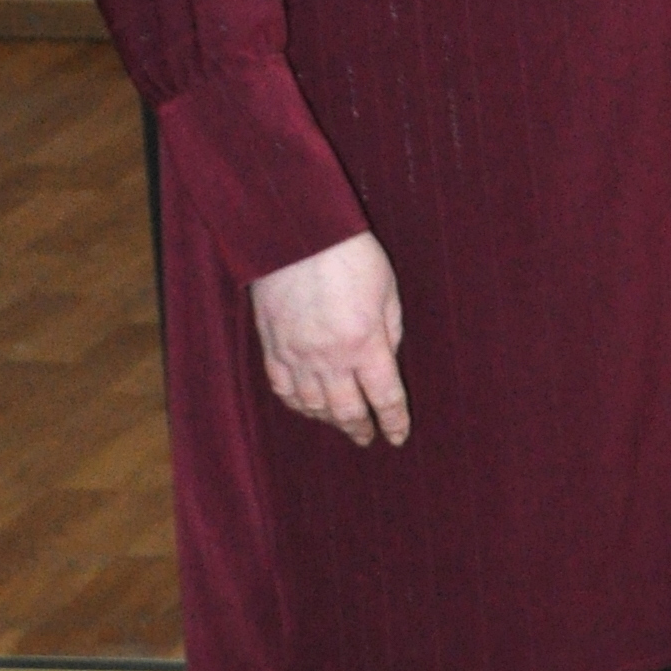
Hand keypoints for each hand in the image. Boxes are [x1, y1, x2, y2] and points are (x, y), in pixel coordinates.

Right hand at [251, 233, 409, 446]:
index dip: (394, 421)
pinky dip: (297, 404)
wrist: (297, 232)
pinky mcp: (271, 347)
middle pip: (346, 411)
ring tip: (341, 423)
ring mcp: (296, 355)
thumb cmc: (350, 255)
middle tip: (368, 437)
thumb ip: (390, 331)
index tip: (399, 436)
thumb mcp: (388, 290)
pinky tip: (307, 407)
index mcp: (365, 343)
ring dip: (329, 420)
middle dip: (360, 428)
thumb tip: (387, 359)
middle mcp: (329, 358)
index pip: (385, 397)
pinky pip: (282, 389)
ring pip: (312, 406)